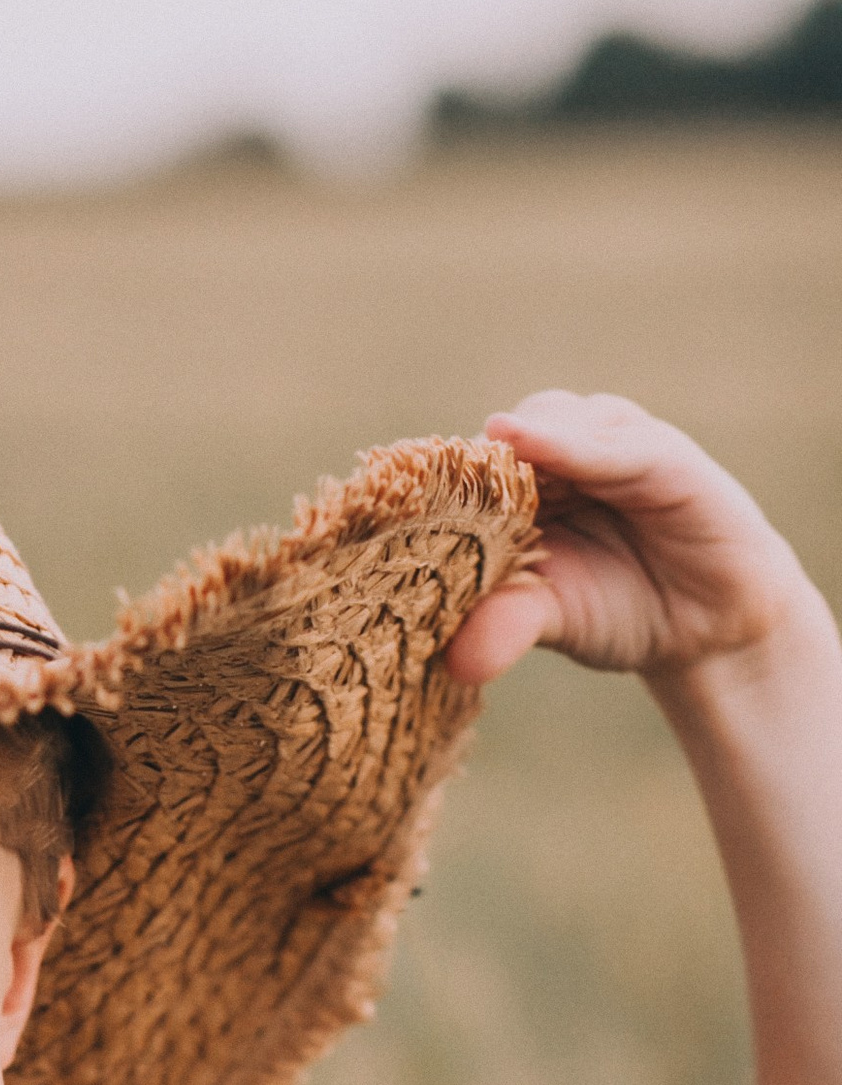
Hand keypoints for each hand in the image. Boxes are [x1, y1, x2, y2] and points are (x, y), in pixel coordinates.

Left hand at [446, 391, 813, 688]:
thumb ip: (505, 622)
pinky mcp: (659, 448)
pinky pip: (609, 440)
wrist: (710, 626)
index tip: (375, 510)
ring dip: (513, 447)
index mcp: (513, 487)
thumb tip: (454, 662)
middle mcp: (553, 450)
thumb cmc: (619, 607)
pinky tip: (530, 444)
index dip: (420, 488)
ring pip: (542, 423)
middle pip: (491, 438)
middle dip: (458, 466)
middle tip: (416, 495)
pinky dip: (571, 442)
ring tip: (486, 486)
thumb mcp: (554, 617)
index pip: (454, 471)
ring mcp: (604, 440)